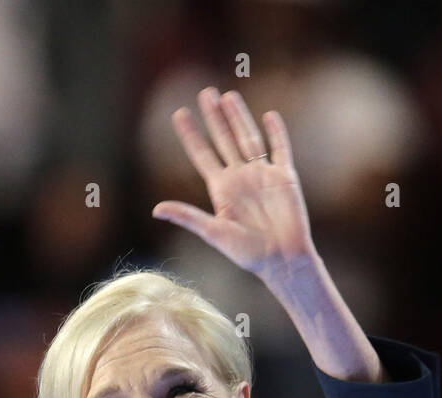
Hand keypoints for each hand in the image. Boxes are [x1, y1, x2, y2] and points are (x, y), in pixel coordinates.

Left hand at [152, 87, 315, 284]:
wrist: (282, 260)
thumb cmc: (247, 252)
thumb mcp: (213, 233)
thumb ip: (187, 217)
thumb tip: (156, 209)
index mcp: (221, 189)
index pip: (202, 154)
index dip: (190, 135)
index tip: (178, 114)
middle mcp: (240, 178)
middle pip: (224, 140)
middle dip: (214, 117)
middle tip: (205, 93)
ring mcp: (262, 175)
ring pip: (248, 138)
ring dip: (239, 118)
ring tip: (229, 96)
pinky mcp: (284, 177)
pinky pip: (280, 149)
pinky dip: (277, 133)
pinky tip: (269, 116)